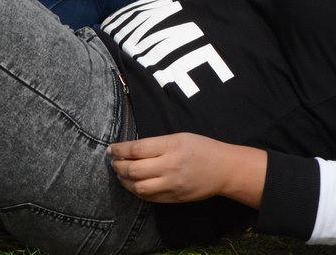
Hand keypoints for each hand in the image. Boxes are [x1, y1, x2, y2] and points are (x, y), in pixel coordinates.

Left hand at [109, 133, 262, 204]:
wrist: (224, 169)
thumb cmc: (202, 148)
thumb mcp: (180, 137)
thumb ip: (157, 144)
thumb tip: (131, 150)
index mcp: (171, 146)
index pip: (136, 150)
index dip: (119, 150)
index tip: (111, 149)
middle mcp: (169, 166)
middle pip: (133, 170)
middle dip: (118, 166)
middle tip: (114, 162)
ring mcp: (171, 185)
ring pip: (137, 187)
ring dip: (124, 181)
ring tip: (121, 174)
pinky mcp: (173, 198)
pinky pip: (148, 197)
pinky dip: (136, 191)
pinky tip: (134, 184)